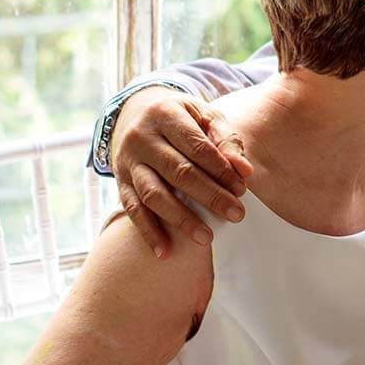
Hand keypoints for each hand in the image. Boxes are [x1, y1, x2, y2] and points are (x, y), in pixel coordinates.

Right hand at [111, 87, 252, 257]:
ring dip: (181, 219)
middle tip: (236, 215)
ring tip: (206, 238)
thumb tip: (245, 171)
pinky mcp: (120, 181)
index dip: (221, 169)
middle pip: (178, 172)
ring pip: (154, 194)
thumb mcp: (203, 115)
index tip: (241, 189)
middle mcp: (142, 137)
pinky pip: (132, 210)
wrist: (133, 113)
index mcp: (166, 114)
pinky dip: (148, 232)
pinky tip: (165, 252)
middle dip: (210, 196)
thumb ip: (225, 139)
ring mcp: (128, 161)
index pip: (197, 146)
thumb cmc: (180, 117)